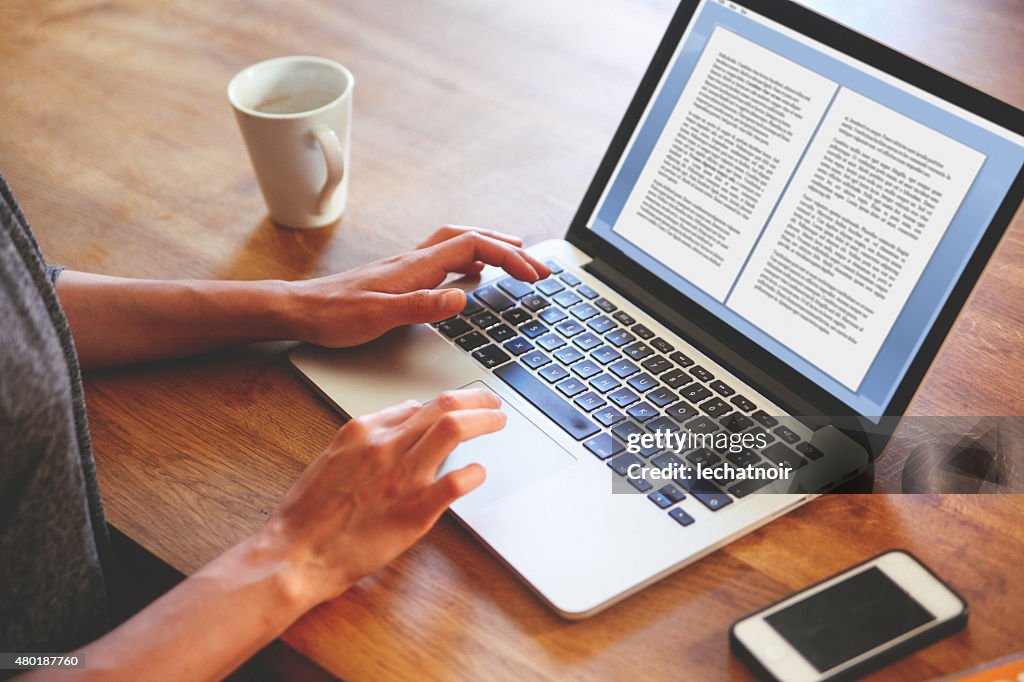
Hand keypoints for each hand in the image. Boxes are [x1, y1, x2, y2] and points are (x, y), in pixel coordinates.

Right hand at [263, 387, 503, 605]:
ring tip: (498, 422)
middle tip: (492, 403)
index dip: (445, 404)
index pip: (418, 405)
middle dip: (475, 400)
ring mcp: (403, 475)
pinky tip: (479, 473)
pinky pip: (457, 482)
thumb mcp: (332, 459)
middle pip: (443, 406)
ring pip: (454, 429)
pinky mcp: (416, 510)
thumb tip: (397, 424)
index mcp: (364, 430)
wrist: (295, 552)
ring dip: (484, 421)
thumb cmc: (308, 514)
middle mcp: (386, 445)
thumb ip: (365, 441)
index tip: (458, 408)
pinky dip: (475, 473)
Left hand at [286, 225, 551, 346]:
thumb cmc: (333, 315)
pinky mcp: (401, 279)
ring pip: (459, 245)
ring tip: (516, 261)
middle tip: (538, 266)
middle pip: (472, 238)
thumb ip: (421, 307)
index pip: (474, 247)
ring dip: (491, 249)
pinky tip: (472, 276)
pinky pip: (446, 260)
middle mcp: (415, 261)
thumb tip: (461, 298)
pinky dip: (469, 261)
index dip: (509, 258)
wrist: (299, 310)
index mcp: (416, 267)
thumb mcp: (378, 316)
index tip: (534, 276)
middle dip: (509, 248)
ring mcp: (408, 268)